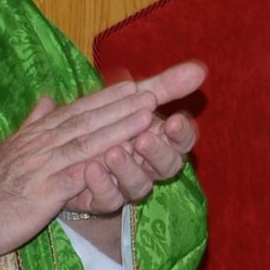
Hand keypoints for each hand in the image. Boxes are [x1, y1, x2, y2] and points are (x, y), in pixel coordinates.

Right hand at [0, 61, 204, 263]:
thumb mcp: (10, 150)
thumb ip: (33, 123)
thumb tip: (49, 97)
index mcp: (36, 135)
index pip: (78, 110)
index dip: (108, 97)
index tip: (136, 83)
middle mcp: (40, 144)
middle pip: (88, 119)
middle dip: (124, 103)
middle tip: (156, 89)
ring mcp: (42, 166)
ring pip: (85, 141)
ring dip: (118, 125)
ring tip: (148, 111)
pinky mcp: (42, 193)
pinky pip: (76, 177)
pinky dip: (101, 165)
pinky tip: (122, 158)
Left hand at [63, 74, 202, 216]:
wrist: (69, 152)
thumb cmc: (112, 120)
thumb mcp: (136, 100)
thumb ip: (166, 86)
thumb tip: (200, 68)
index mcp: (162, 141)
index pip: (183, 141)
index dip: (181, 134)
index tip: (172, 122)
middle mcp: (149, 166)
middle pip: (167, 166)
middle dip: (157, 152)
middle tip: (144, 138)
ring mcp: (127, 186)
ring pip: (139, 186)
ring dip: (127, 169)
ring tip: (112, 152)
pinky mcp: (104, 200)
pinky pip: (109, 200)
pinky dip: (101, 184)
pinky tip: (90, 168)